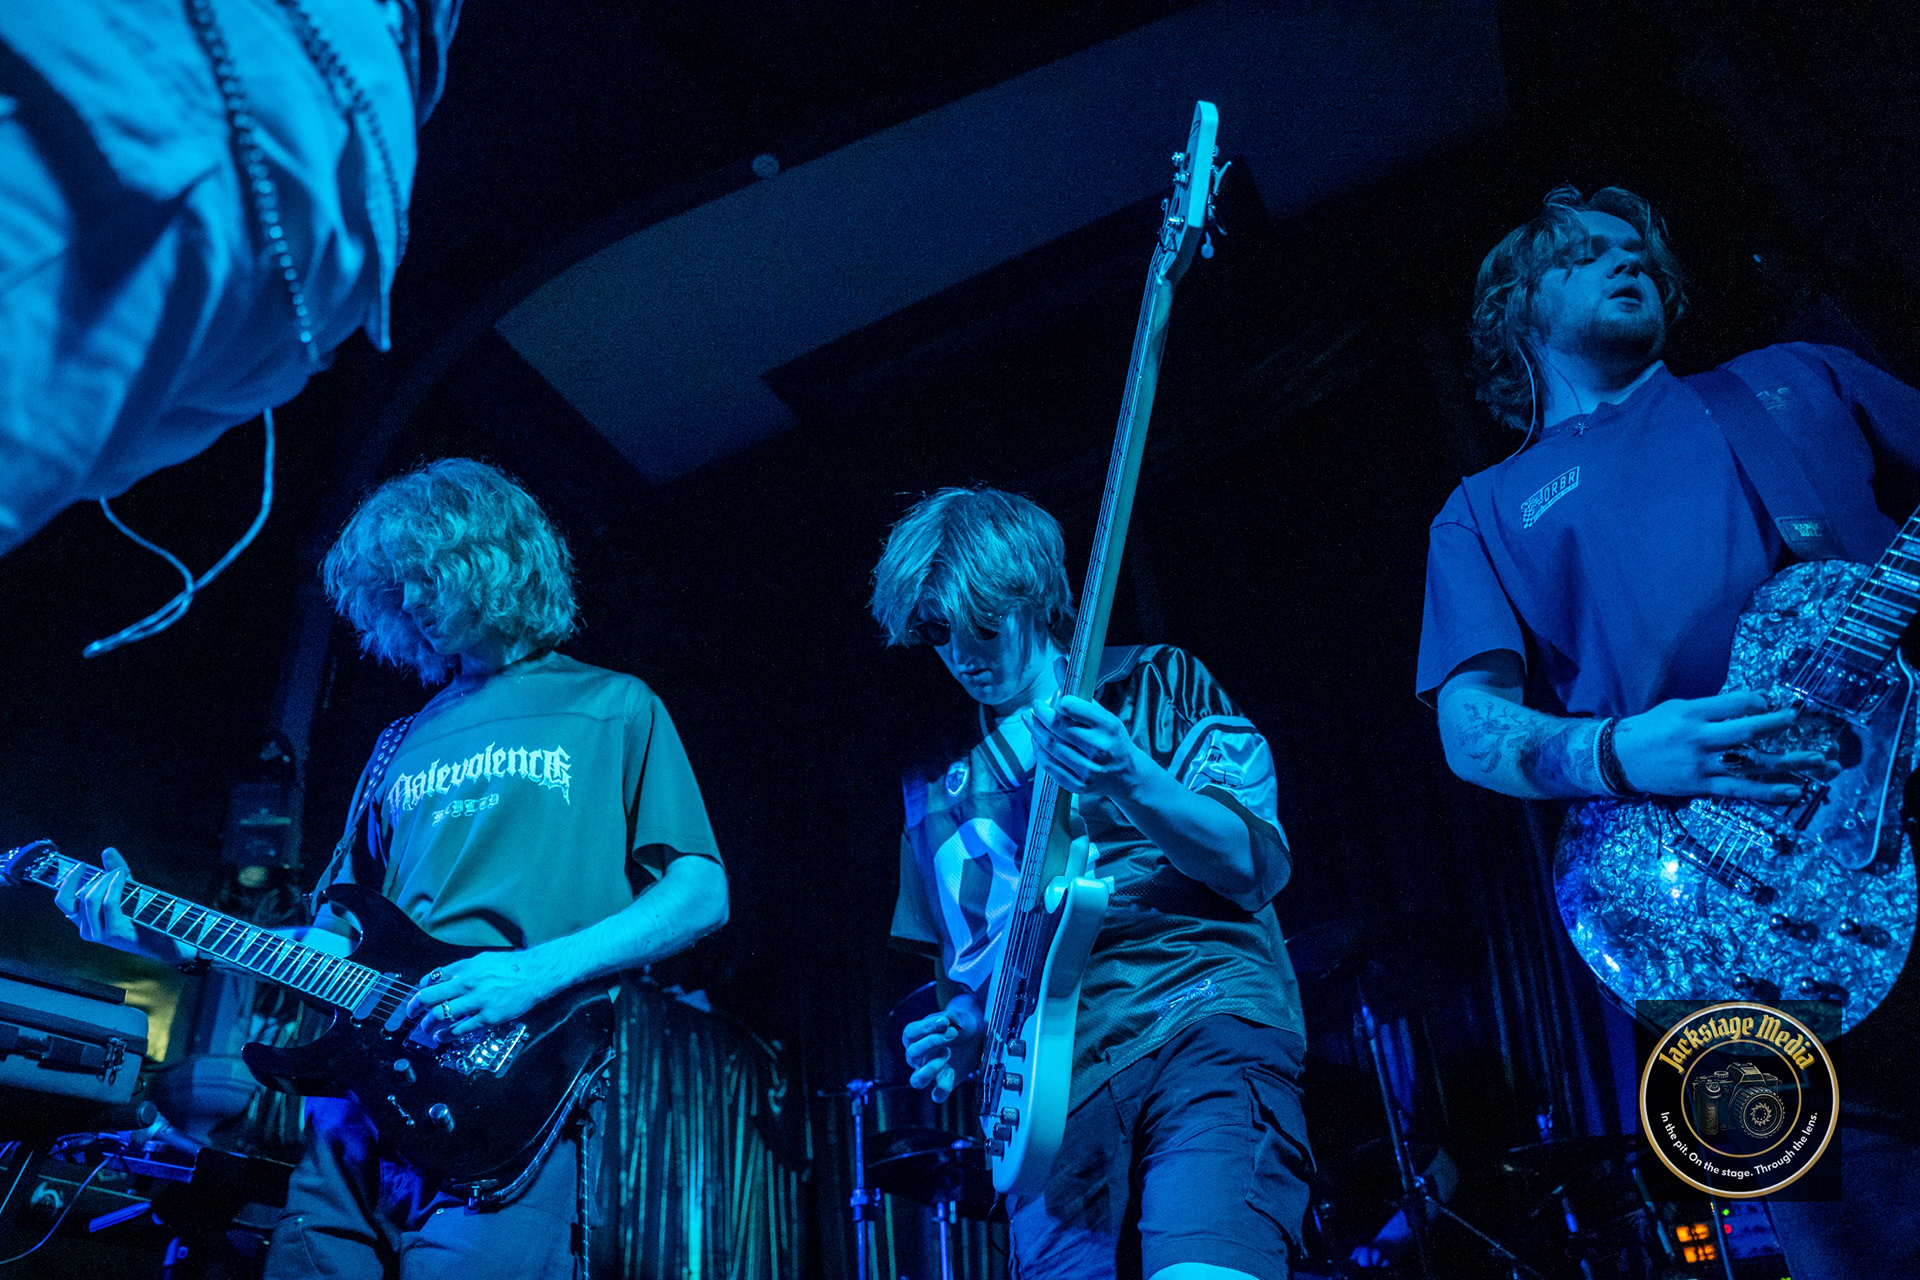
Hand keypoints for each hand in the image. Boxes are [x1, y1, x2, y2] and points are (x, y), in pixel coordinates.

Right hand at [52, 848, 190, 964]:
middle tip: (116, 870)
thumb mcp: (126, 891)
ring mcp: (99, 933)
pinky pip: (108, 902)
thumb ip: (114, 872)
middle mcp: (87, 930)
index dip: (68, 881)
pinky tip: (123, 876)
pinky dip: (115, 885)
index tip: (81, 866)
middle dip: (99, 878)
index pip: (63, 901)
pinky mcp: (114, 932)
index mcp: (84, 922)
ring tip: (121, 873)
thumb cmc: (143, 916)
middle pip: (81, 896)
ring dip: (107, 880)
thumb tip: (108, 851)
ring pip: (91, 898)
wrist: (163, 941)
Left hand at [408, 948, 572, 1038]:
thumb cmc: (511, 966)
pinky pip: (461, 1029)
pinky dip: (447, 1035)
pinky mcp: (488, 1017)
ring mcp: (477, 1001)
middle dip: (415, 1007)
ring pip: (441, 1014)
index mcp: (466, 968)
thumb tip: (442, 977)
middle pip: (430, 996)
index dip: (422, 988)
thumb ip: (462, 969)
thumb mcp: (483, 959)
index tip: (419, 994)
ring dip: (429, 1024)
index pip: (433, 978)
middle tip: (412, 1013)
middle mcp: (468, 983)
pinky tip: (443, 1036)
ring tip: (427, 1027)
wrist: (535, 974)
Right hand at [902, 993, 982, 1103]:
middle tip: (952, 1034)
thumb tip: (946, 1020)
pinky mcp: (942, 1084)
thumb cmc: (960, 1025)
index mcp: (914, 1038)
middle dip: (932, 1042)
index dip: (925, 1027)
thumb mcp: (957, 1017)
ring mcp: (927, 1073)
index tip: (944, 1022)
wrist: (974, 1038)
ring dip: (931, 1068)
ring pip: (917, 1080)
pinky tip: (953, 1071)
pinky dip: (944, 1086)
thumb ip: (951, 1017)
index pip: (910, 1033)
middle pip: (912, 1054)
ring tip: (947, 1053)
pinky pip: (937, 1095)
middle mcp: (916, 1057)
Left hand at [1032, 694, 1141, 800]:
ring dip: (1035, 732)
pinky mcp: (1079, 785)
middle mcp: (1099, 748)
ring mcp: (1088, 769)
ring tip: (1030, 721)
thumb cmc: (1114, 742)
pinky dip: (1039, 752)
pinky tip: (1036, 742)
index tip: (1051, 701)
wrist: (1128, 776)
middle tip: (1034, 708)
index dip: (1058, 703)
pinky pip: (1050, 767)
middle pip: (1057, 727)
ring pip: (1051, 747)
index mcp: (1107, 727)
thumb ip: (1085, 704)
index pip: (1071, 708)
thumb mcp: (1108, 719)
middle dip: (1040, 715)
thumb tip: (1059, 688)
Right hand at [1614, 691, 1838, 802]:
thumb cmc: (1650, 729)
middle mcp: (1699, 739)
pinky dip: (1767, 791)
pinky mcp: (1702, 786)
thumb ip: (1711, 707)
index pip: (1733, 703)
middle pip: (1745, 732)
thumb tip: (1751, 703)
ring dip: (1787, 763)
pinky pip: (1739, 790)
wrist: (1619, 759)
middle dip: (1776, 726)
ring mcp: (1702, 765)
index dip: (1758, 702)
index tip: (1776, 703)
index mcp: (1692, 714)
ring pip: (1750, 764)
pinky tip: (1792, 792)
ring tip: (1817, 762)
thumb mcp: (1677, 708)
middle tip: (1799, 722)